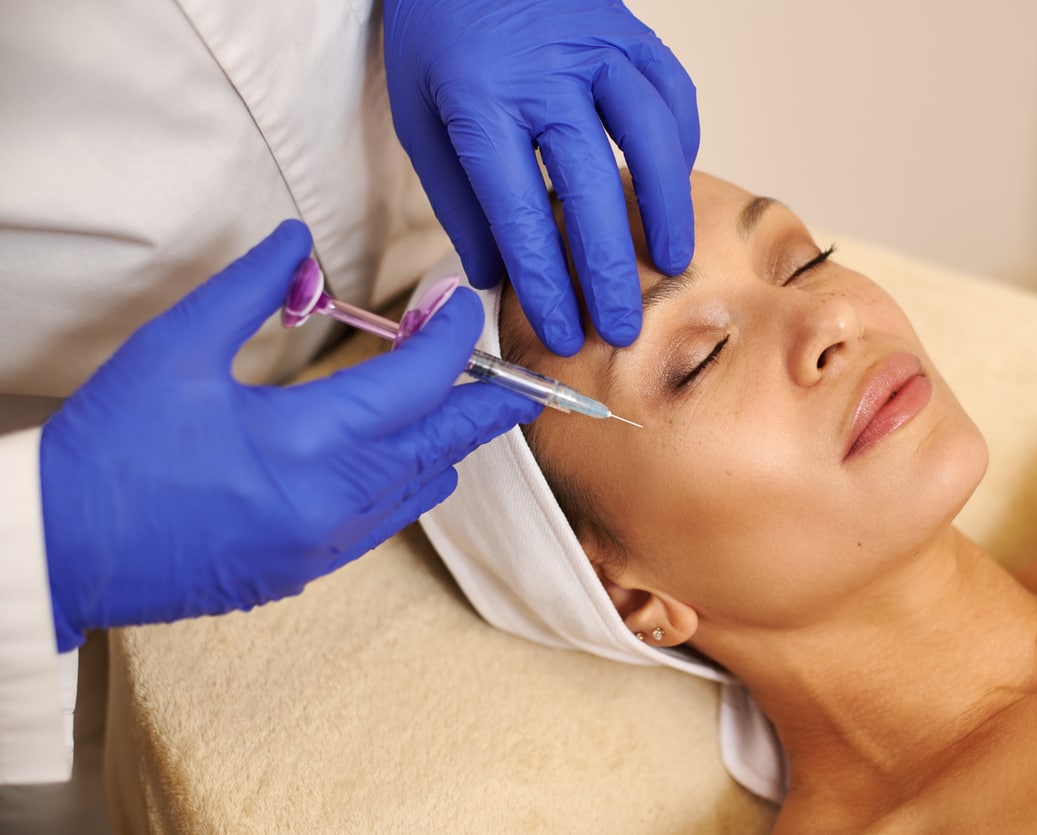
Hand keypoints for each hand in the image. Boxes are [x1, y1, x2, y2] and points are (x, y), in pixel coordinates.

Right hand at [40, 220, 539, 650]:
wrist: (60, 547)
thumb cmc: (111, 447)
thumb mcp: (175, 348)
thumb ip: (250, 287)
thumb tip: (297, 242)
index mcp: (310, 442)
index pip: (421, 381)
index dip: (452, 337)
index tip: (460, 304)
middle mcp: (336, 501)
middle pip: (447, 443)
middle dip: (493, 405)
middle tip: (529, 381)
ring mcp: (327, 544)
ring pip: (424, 487)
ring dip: (445, 442)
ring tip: (448, 401)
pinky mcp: (308, 569)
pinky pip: (388, 520)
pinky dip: (406, 480)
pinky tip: (387, 452)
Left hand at [383, 0, 698, 354]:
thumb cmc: (438, 33)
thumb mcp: (420, 117)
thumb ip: (458, 198)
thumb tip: (494, 274)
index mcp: (480, 101)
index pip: (519, 214)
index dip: (546, 283)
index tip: (563, 332)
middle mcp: (546, 74)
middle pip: (590, 188)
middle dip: (610, 269)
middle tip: (622, 325)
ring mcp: (597, 47)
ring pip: (648, 137)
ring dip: (665, 208)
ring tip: (670, 263)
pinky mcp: (630, 31)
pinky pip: (671, 92)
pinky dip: (679, 144)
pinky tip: (673, 185)